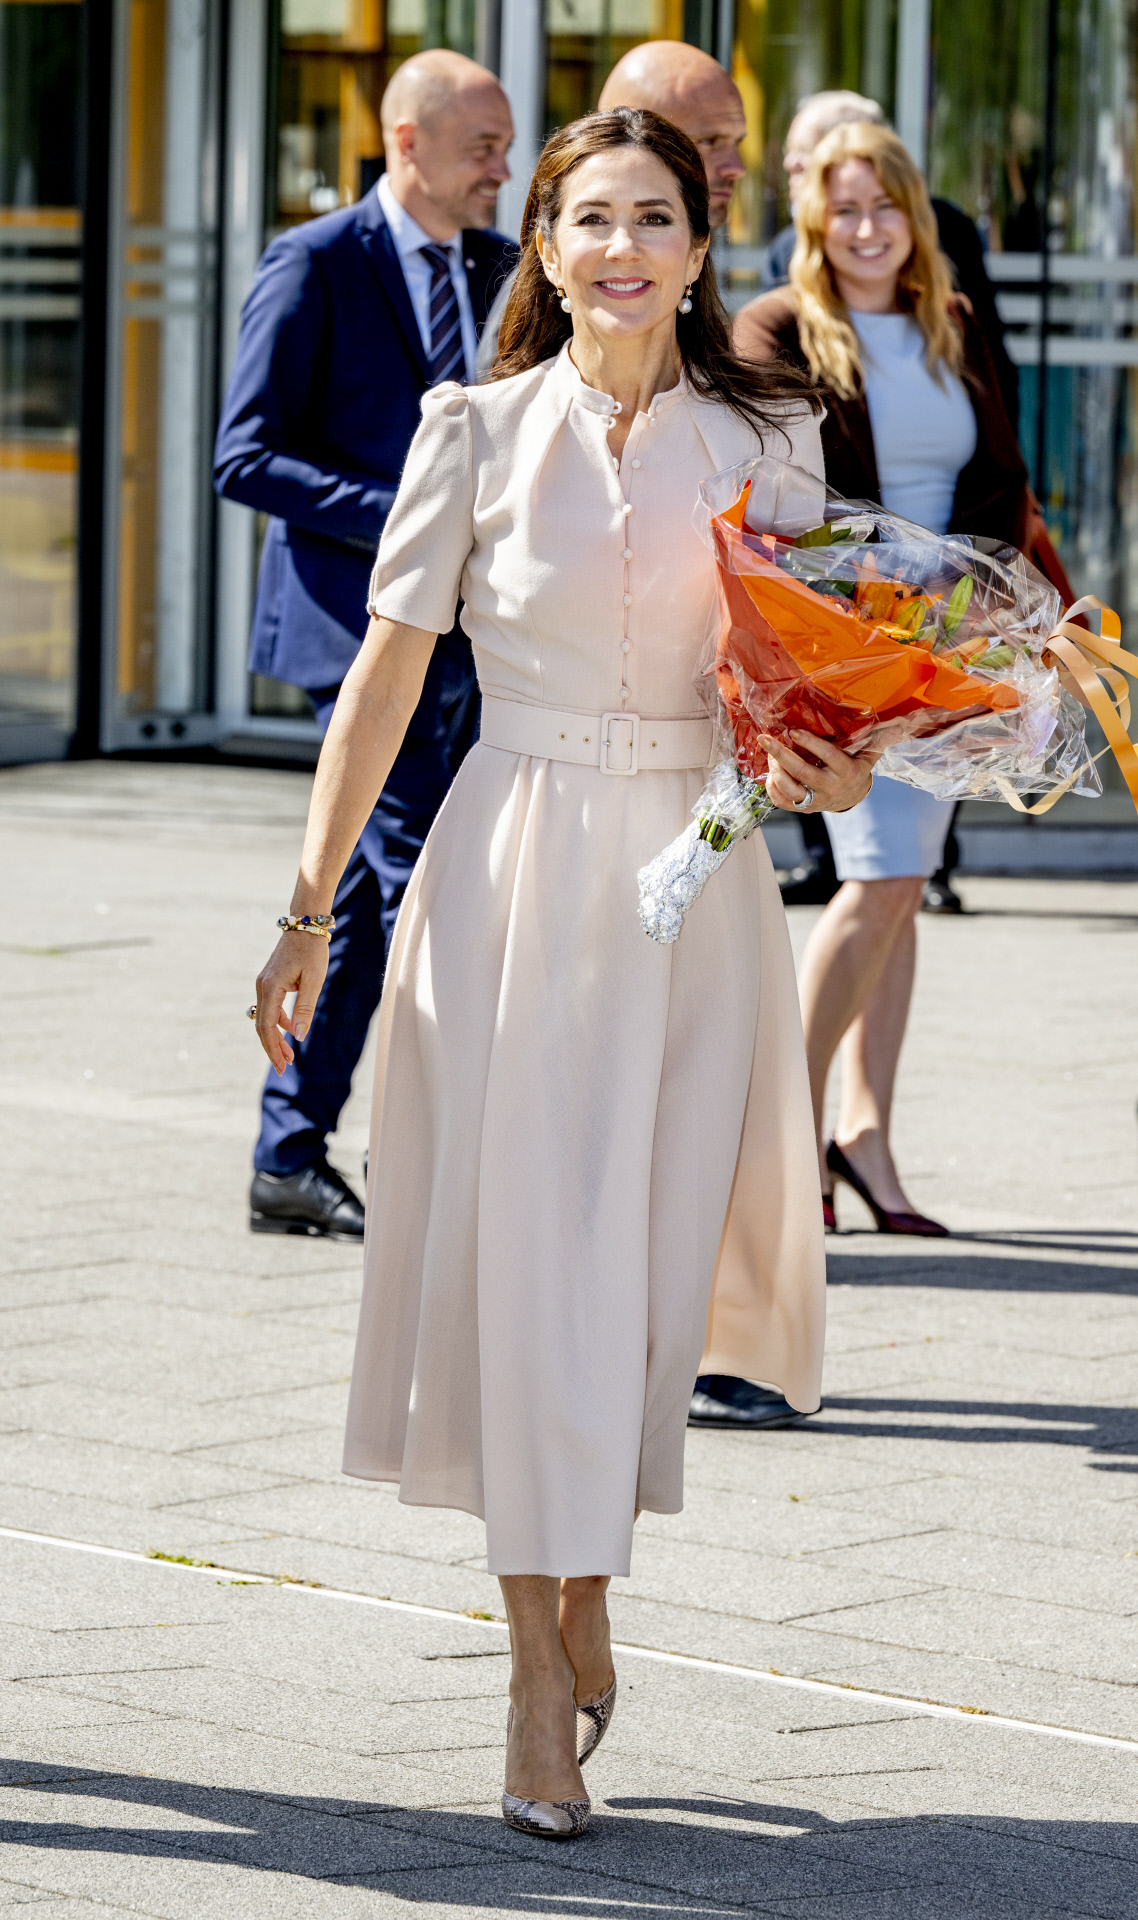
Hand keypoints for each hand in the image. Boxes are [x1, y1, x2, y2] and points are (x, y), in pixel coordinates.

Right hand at [253, 932, 329, 1075]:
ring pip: (265, 1018)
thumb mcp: (313, 980)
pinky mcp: (269, 982)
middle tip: (284, 1068)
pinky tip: (290, 1030)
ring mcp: (264, 984)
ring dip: (276, 1037)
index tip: (282, 1066)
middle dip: (272, 1048)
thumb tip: (298, 1036)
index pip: (267, 1026)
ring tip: (290, 1055)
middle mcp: (262, 987)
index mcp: (271, 987)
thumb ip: (305, 1008)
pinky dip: (278, 1022)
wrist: (304, 925)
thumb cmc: (312, 951)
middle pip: (262, 1026)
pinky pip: (270, 1008)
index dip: (273, 1049)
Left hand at [760, 729, 877, 814]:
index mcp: (846, 771)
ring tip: (768, 753)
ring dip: (775, 770)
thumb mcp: (868, 754)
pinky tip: (769, 773)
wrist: (850, 798)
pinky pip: (782, 803)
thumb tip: (897, 725)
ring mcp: (816, 801)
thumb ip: (877, 739)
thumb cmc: (855, 768)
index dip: (811, 743)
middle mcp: (830, 788)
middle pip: (802, 773)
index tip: (794, 731)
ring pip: (790, 789)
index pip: (828, 756)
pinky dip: (772, 789)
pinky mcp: (803, 810)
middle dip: (781, 755)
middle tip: (765, 739)